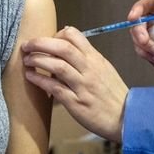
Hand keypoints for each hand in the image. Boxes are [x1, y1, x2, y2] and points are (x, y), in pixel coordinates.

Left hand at [21, 27, 127, 142]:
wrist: (126, 119)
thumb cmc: (112, 94)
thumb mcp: (104, 69)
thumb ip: (86, 57)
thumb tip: (65, 43)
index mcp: (95, 59)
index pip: (74, 36)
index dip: (55, 34)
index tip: (46, 40)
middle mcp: (89, 69)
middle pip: (62, 47)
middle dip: (40, 43)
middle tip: (26, 45)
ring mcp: (83, 86)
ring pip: (57, 65)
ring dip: (38, 60)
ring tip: (26, 60)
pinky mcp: (76, 103)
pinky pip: (55, 87)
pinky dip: (40, 80)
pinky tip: (30, 77)